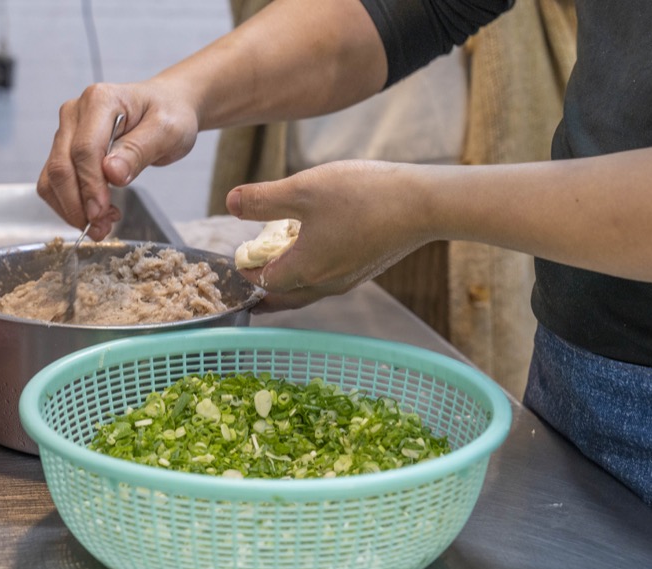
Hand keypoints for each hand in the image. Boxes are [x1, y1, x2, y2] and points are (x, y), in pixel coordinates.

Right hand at [37, 79, 199, 239]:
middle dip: (77, 204)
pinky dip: (71, 204)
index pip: (84, 150)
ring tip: (102, 225)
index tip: (101, 213)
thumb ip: (138, 151)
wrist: (165, 106)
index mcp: (100, 101)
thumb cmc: (169, 115)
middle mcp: (75, 113)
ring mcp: (67, 130)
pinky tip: (98, 212)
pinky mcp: (65, 149)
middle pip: (61, 165)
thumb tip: (111, 174)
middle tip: (100, 229)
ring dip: (71, 208)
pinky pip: (56, 182)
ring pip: (52, 178)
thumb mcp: (167, 132)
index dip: (90, 186)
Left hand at [227, 160, 434, 312]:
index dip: (245, 272)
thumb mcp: (303, 189)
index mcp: (305, 270)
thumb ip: (263, 199)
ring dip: (289, 282)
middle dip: (264, 289)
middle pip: (285, 296)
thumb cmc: (362, 195)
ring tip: (277, 268)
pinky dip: (312, 273)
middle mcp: (326, 284)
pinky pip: (328, 280)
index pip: (263, 282)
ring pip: (308, 291)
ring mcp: (348, 280)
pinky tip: (315, 251)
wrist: (422, 204)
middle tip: (249, 279)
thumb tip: (229, 203)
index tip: (237, 258)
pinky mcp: (365, 269)